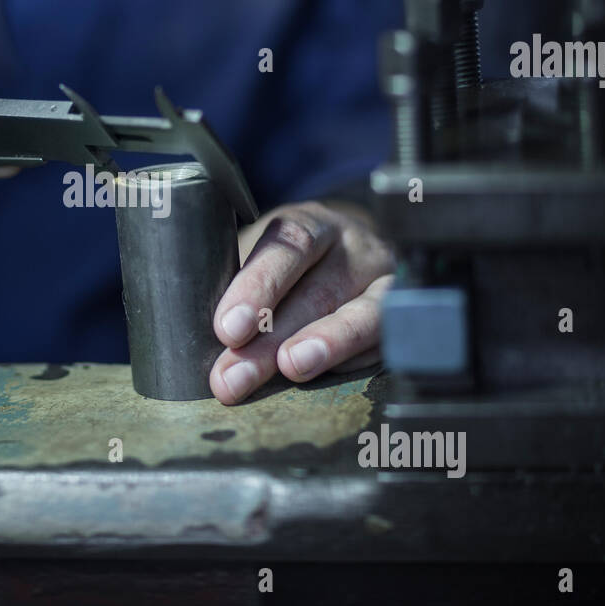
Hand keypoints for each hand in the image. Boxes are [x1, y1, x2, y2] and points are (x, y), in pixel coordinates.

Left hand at [210, 200, 394, 403]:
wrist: (357, 259)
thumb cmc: (294, 268)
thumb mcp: (266, 260)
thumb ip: (241, 289)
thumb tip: (201, 340)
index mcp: (312, 225)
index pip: (288, 247)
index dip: (258, 287)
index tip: (228, 328)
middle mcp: (355, 247)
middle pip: (316, 292)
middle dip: (270, 340)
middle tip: (233, 377)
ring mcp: (387, 280)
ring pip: (362, 314)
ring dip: (324, 345)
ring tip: (291, 368)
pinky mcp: (403, 317)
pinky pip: (384, 340)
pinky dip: (351, 361)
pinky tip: (321, 380)